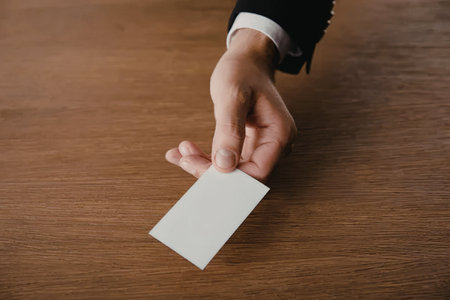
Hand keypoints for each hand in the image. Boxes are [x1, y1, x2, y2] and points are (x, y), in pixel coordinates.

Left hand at [165, 29, 296, 181]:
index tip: (199, 166)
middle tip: (184, 156)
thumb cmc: (243, 71)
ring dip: (203, 163)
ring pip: (232, 169)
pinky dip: (205, 157)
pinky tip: (185, 151)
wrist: (247, 61)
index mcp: (279, 134)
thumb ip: (230, 131)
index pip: (257, 172)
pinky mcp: (248, 144)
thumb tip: (225, 164)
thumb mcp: (233, 96)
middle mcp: (274, 144)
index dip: (229, 176)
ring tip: (181, 151)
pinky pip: (227, 158)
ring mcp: (261, 145)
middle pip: (243, 174)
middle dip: (211, 170)